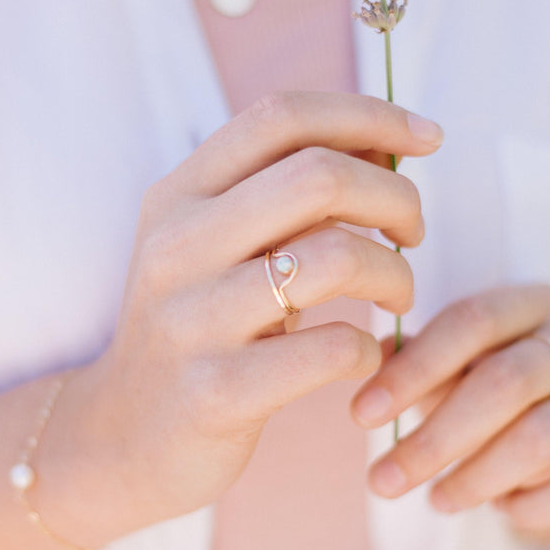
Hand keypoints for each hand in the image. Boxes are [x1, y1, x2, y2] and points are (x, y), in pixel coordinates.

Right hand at [74, 92, 442, 539]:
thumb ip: (283, 193)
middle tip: (413, 230)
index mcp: (179, 194)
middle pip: (319, 176)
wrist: (123, 435)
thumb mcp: (215, 244)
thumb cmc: (196, 326)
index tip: (427, 137)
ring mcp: (192, 318)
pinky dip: (370, 349)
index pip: (281, 116)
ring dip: (396, 274)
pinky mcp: (217, 391)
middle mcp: (177, 244)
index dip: (368, 114)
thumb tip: (381, 143)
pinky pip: (334, 348)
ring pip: (337, 258)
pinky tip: (361, 358)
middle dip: (396, 196)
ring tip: (397, 295)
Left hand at [350, 284, 549, 542]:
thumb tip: (368, 361)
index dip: (413, 369)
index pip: (471, 322)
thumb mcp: (454, 365)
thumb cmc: (495, 385)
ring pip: (545, 434)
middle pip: (507, 381)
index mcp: (534, 301)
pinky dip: (541, 506)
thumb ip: (415, 363)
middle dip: (436, 436)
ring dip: (479, 475)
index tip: (361, 414)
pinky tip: (503, 512)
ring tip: (435, 500)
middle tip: (384, 479)